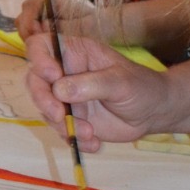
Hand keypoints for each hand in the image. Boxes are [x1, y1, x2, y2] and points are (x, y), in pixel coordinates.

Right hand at [23, 19, 168, 148]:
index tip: (52, 76)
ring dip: (63, 125)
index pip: (41, 46)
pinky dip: (74, 139)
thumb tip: (59, 89)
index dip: (39, 59)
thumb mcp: (120, 82)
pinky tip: (95, 142)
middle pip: (35, 81)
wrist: (153, 112)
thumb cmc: (141, 86)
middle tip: (60, 115)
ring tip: (90, 133)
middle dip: (44, 100)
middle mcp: (65, 73)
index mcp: (75, 53)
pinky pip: (60, 130)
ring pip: (45, 109)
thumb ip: (91, 84)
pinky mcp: (71, 119)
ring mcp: (66, 97)